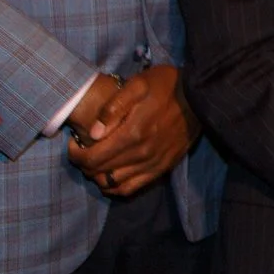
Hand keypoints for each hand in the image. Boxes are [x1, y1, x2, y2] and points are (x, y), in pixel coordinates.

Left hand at [69, 66, 198, 197]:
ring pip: (113, 183)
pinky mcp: (162, 168)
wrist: (200, 96)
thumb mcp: (138, 84)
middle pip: (99, 172)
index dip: (75, 153)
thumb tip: (93, 133)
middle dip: (84, 163)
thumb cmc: (166, 86)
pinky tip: (111, 175)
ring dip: (98, 175)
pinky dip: (116, 187)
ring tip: (95, 161)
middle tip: (81, 149)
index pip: (92, 157)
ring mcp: (153, 164)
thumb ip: (113, 107)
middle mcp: (142, 154)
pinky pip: (132, 188)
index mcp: (133, 134)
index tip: (73, 142)